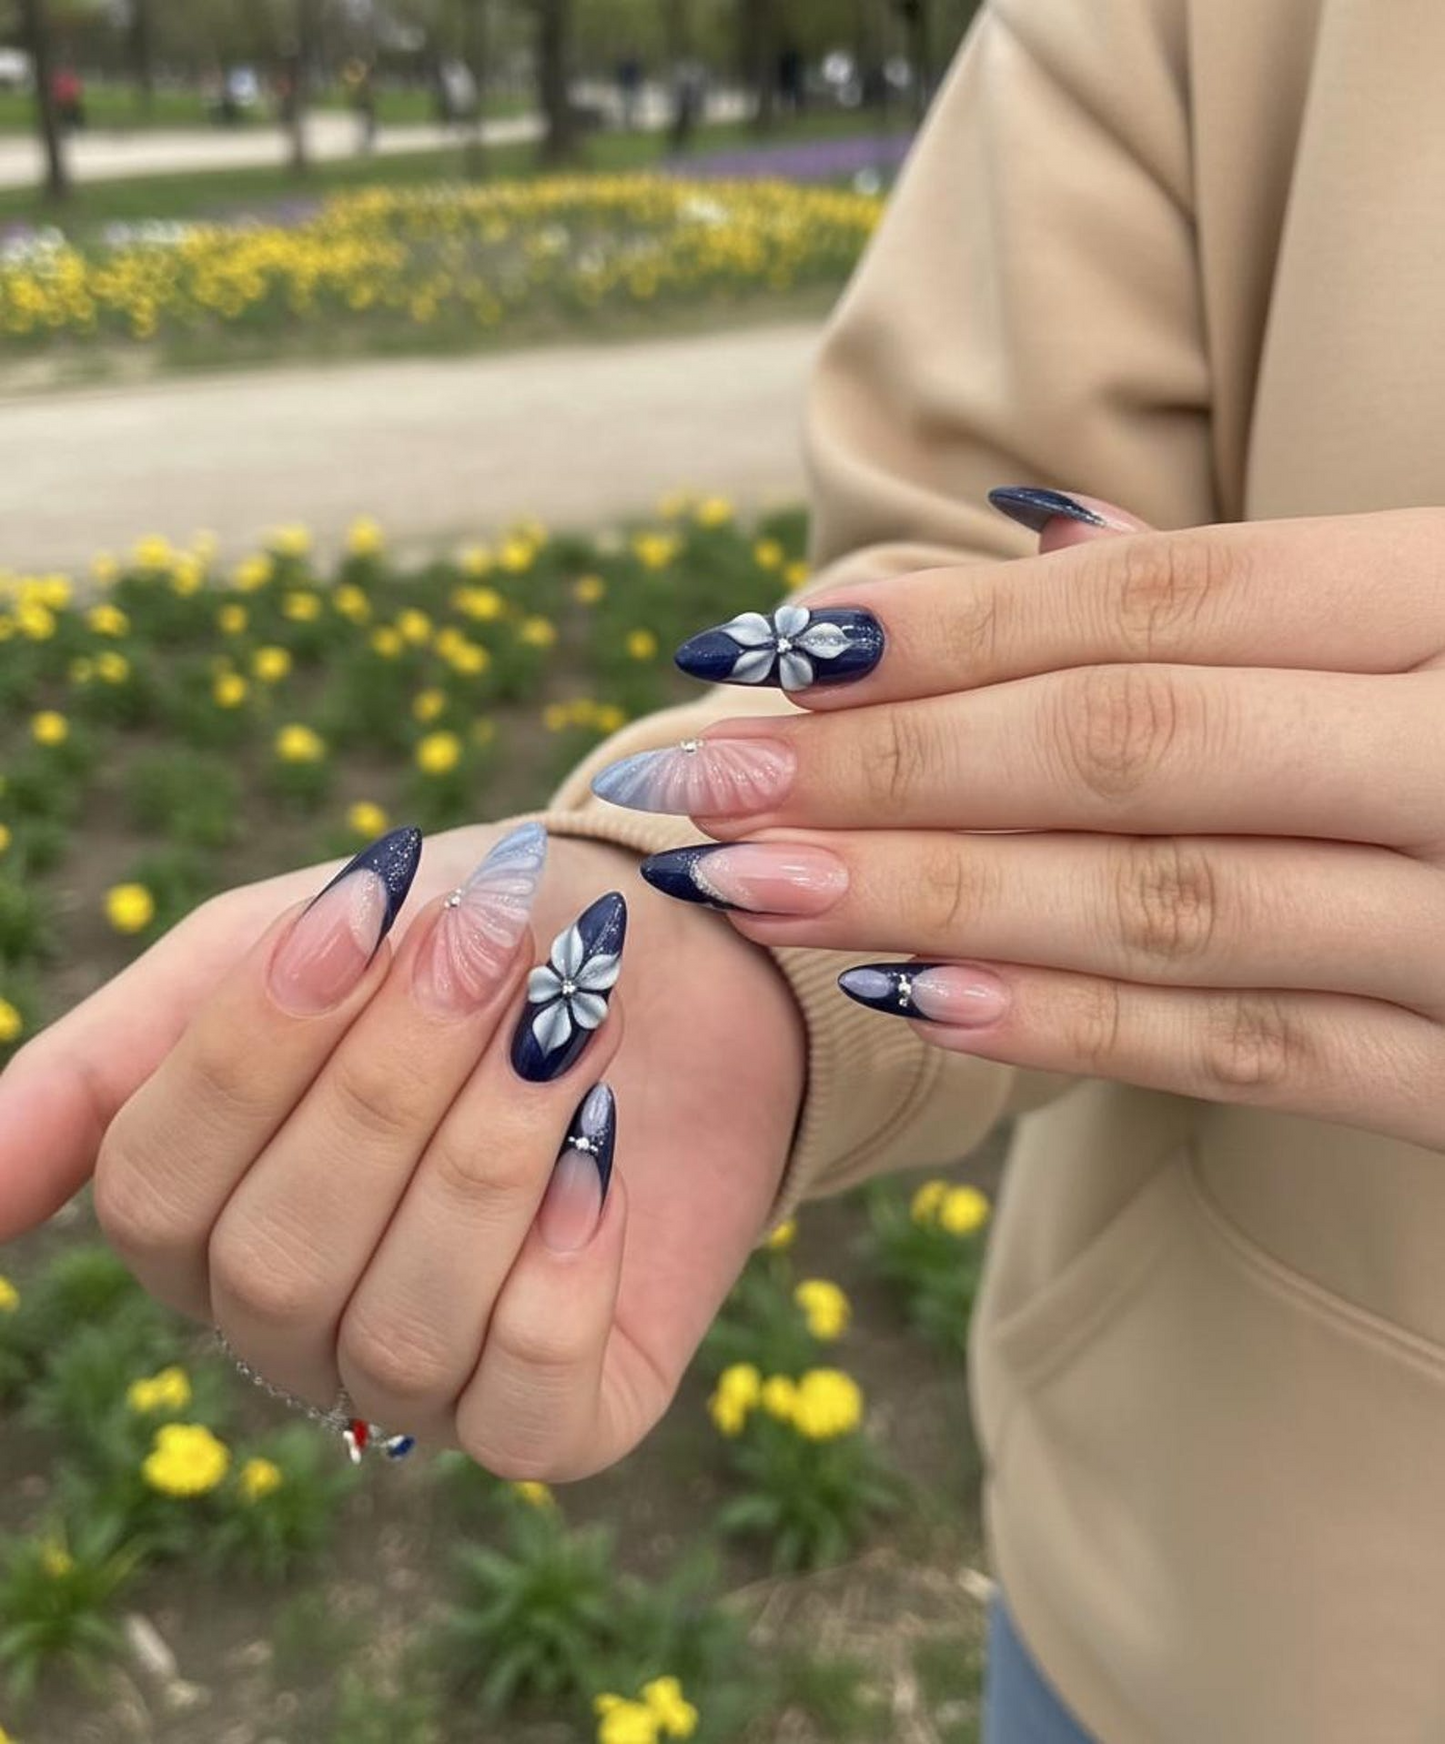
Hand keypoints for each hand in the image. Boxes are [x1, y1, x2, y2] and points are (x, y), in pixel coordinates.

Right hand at [0, 823, 803, 1477]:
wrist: (664, 950)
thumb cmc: (457, 937)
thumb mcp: (279, 942)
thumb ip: (114, 1054)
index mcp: (206, 1216)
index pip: (155, 1191)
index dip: (254, 1049)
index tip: (364, 907)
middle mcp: (296, 1326)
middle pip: (274, 1264)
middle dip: (391, 1085)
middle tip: (485, 947)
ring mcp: (425, 1386)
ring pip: (398, 1335)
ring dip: (489, 1153)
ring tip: (568, 1020)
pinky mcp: (564, 1416)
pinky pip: (527, 1407)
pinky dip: (565, 1267)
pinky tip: (604, 1147)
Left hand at [606, 505, 1444, 1149]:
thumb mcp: (1435, 614)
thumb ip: (1256, 596)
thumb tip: (1020, 540)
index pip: (1167, 601)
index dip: (955, 625)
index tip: (778, 647)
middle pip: (1134, 746)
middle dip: (897, 763)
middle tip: (707, 779)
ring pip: (1171, 904)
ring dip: (940, 894)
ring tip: (761, 888)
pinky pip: (1253, 1053)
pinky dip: (1078, 1027)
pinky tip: (918, 999)